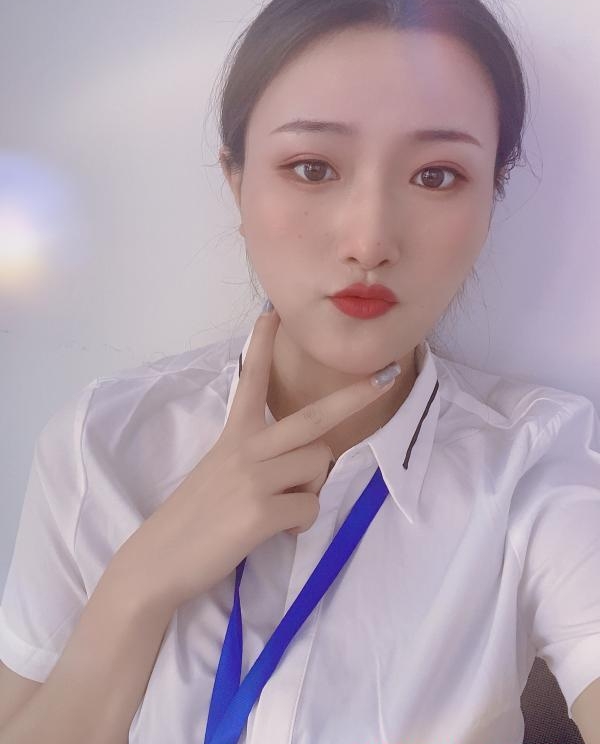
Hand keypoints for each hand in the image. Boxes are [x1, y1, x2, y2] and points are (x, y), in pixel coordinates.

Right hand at [109, 308, 399, 611]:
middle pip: (312, 418)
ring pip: (317, 467)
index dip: (261, 345)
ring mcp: (254, 478)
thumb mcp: (221, 473)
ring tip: (280, 508)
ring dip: (309, 490)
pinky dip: (300, 524)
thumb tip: (305, 466)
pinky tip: (274, 531)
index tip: (272, 313)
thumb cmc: (192, 518)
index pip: (250, 380)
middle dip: (354, 396)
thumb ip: (259, 459)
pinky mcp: (260, 512)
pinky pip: (309, 509)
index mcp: (233, 435)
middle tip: (387, 375)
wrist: (158, 560)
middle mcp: (246, 448)